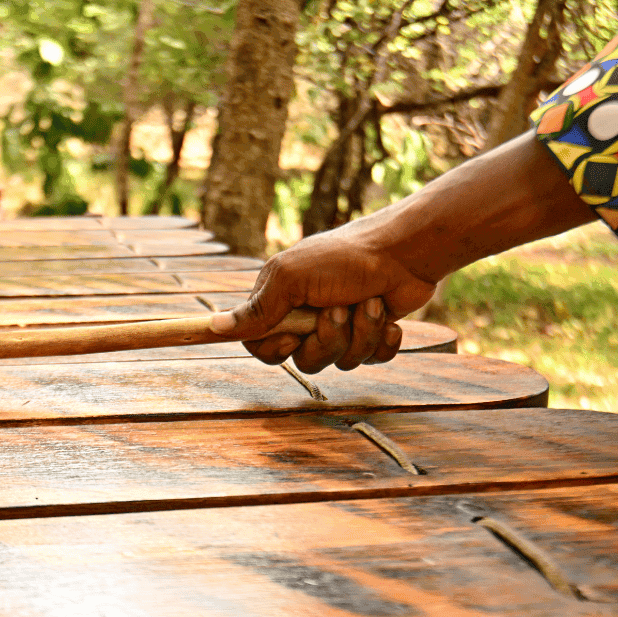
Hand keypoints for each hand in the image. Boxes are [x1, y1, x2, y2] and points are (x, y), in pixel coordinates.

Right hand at [208, 134, 597, 374]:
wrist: (405, 253)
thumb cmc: (345, 258)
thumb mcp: (293, 279)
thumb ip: (257, 309)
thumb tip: (213, 329)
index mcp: (281, 302)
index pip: (261, 346)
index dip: (277, 348)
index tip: (293, 334)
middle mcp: (307, 318)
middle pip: (302, 361)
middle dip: (326, 339)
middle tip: (339, 309)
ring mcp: (340, 328)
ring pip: (339, 363)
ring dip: (358, 334)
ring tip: (370, 303)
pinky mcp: (371, 335)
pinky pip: (371, 361)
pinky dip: (382, 340)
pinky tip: (390, 318)